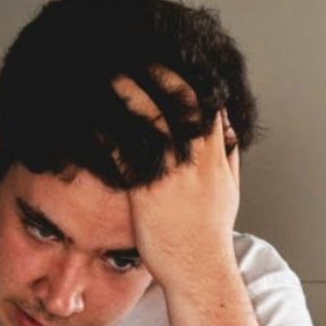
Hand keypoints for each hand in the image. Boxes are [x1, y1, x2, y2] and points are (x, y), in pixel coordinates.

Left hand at [111, 69, 241, 289]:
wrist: (199, 269)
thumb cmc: (210, 235)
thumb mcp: (229, 190)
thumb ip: (227, 157)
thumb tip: (228, 130)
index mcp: (216, 157)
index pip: (208, 105)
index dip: (190, 79)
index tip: (173, 61)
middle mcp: (196, 161)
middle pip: (181, 103)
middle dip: (161, 75)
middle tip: (140, 56)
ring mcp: (172, 175)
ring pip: (153, 121)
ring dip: (131, 93)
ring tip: (112, 75)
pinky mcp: (147, 192)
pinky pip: (127, 153)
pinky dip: (111, 133)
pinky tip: (95, 119)